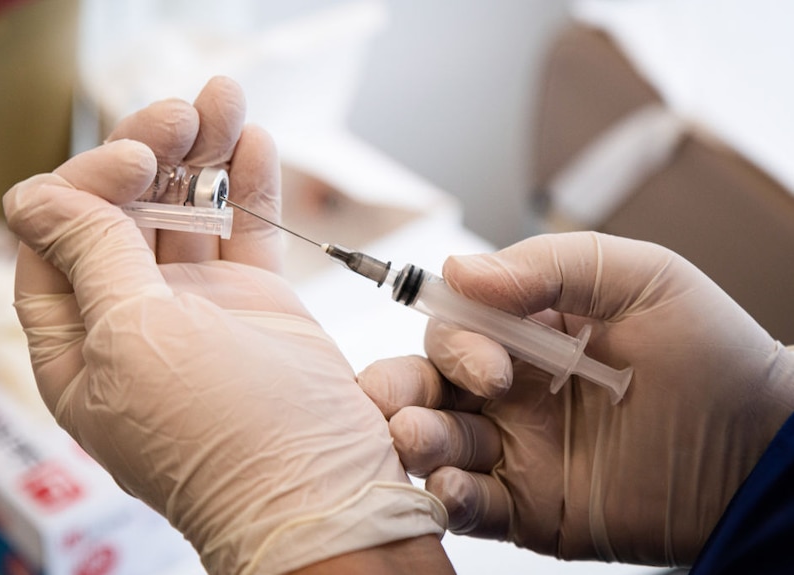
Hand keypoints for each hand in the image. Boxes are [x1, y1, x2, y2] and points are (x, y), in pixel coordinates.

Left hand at [4, 77, 445, 574]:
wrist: (321, 491)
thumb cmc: (222, 441)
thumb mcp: (136, 342)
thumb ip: (91, 258)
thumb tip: (35, 197)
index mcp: (81, 343)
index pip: (57, 237)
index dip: (88, 185)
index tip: (136, 161)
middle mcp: (135, 323)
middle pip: (124, 214)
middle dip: (150, 152)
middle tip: (185, 111)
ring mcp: (200, 312)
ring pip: (188, 216)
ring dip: (203, 156)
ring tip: (227, 101)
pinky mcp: (259, 305)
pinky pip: (245, 234)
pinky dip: (249, 189)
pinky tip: (254, 145)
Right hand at [358, 232, 793, 565]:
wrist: (760, 450)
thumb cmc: (712, 354)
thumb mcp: (644, 278)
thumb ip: (551, 264)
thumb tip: (459, 268)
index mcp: (528, 331)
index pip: (454, 326)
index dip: (455, 343)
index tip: (495, 369)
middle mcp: (510, 388)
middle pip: (424, 384)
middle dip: (400, 393)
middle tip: (405, 411)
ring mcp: (516, 448)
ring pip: (434, 443)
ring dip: (417, 443)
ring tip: (421, 445)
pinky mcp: (527, 507)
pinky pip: (470, 503)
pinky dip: (450, 498)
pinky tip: (454, 490)